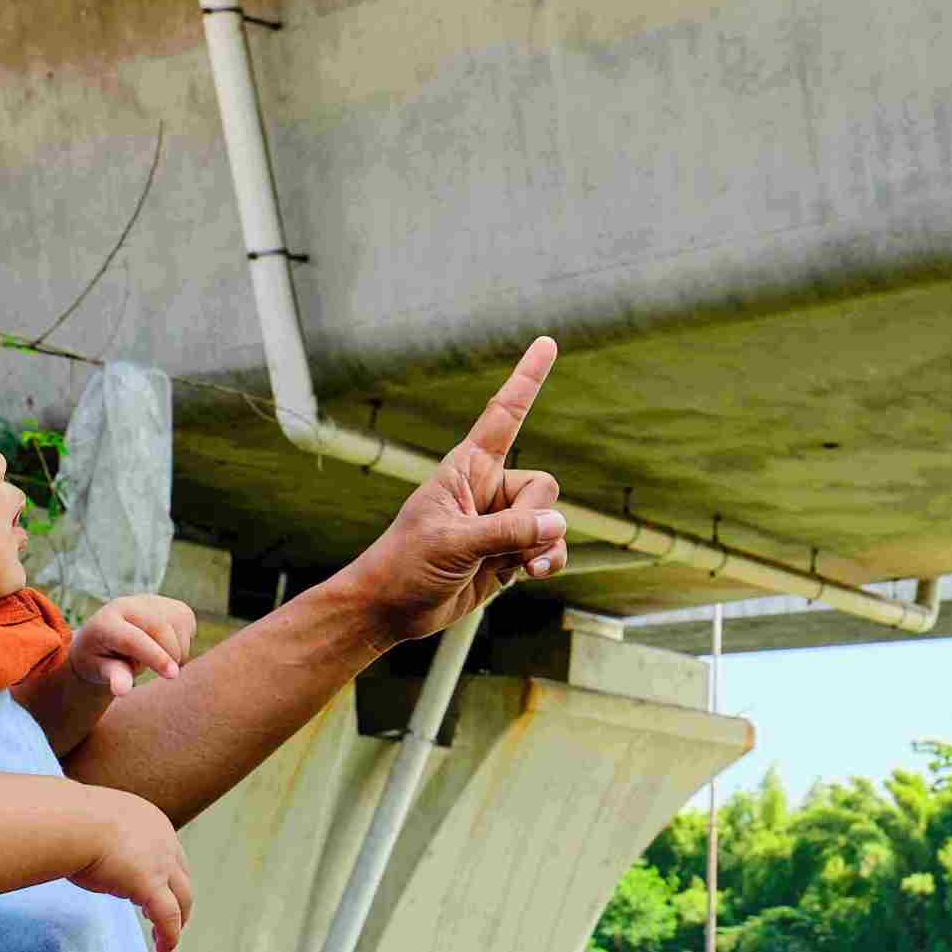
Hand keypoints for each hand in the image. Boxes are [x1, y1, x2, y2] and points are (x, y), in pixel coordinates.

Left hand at [69, 594, 197, 698]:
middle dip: (170, 655)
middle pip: (160, 628)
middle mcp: (128, 605)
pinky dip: (184, 640)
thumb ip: (115, 676)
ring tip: (159, 661)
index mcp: (105, 623)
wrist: (109, 638)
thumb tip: (122, 690)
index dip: (155, 657)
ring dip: (178, 650)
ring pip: (178, 624)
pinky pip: (188, 622)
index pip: (133, 639)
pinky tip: (167, 647)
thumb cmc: (102, 660)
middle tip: (167, 675)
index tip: (172, 675)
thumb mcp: (100, 671)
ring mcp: (151, 600)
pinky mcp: (169, 603)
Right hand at [75, 786, 191, 951]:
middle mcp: (163, 840)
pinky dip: (170, 935)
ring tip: (166, 940)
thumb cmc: (67, 819)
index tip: (153, 891)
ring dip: (178, 921)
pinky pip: (169, 917)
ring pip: (182, 898)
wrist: (71, 821)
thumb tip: (75, 841)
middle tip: (166, 917)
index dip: (164, 874)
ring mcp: (161, 863)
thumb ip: (95, 833)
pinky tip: (164, 949)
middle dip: (177, 898)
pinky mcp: (151, 886)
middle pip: (181, 875)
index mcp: (149, 821)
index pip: (167, 851)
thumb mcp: (91, 821)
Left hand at [349, 338, 568, 641]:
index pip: (504, 415)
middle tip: (503, 546)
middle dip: (534, 519)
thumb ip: (508, 531)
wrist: (392, 608)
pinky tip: (529, 575)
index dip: (527, 379)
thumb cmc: (406, 564)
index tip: (547, 343)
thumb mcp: (453, 543)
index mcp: (467, 468)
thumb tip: (558, 523)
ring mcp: (500, 522)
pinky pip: (548, 547)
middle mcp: (488, 489)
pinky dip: (547, 561)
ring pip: (551, 521)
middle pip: (543, 487)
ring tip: (519, 568)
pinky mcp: (508, 552)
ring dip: (544, 547)